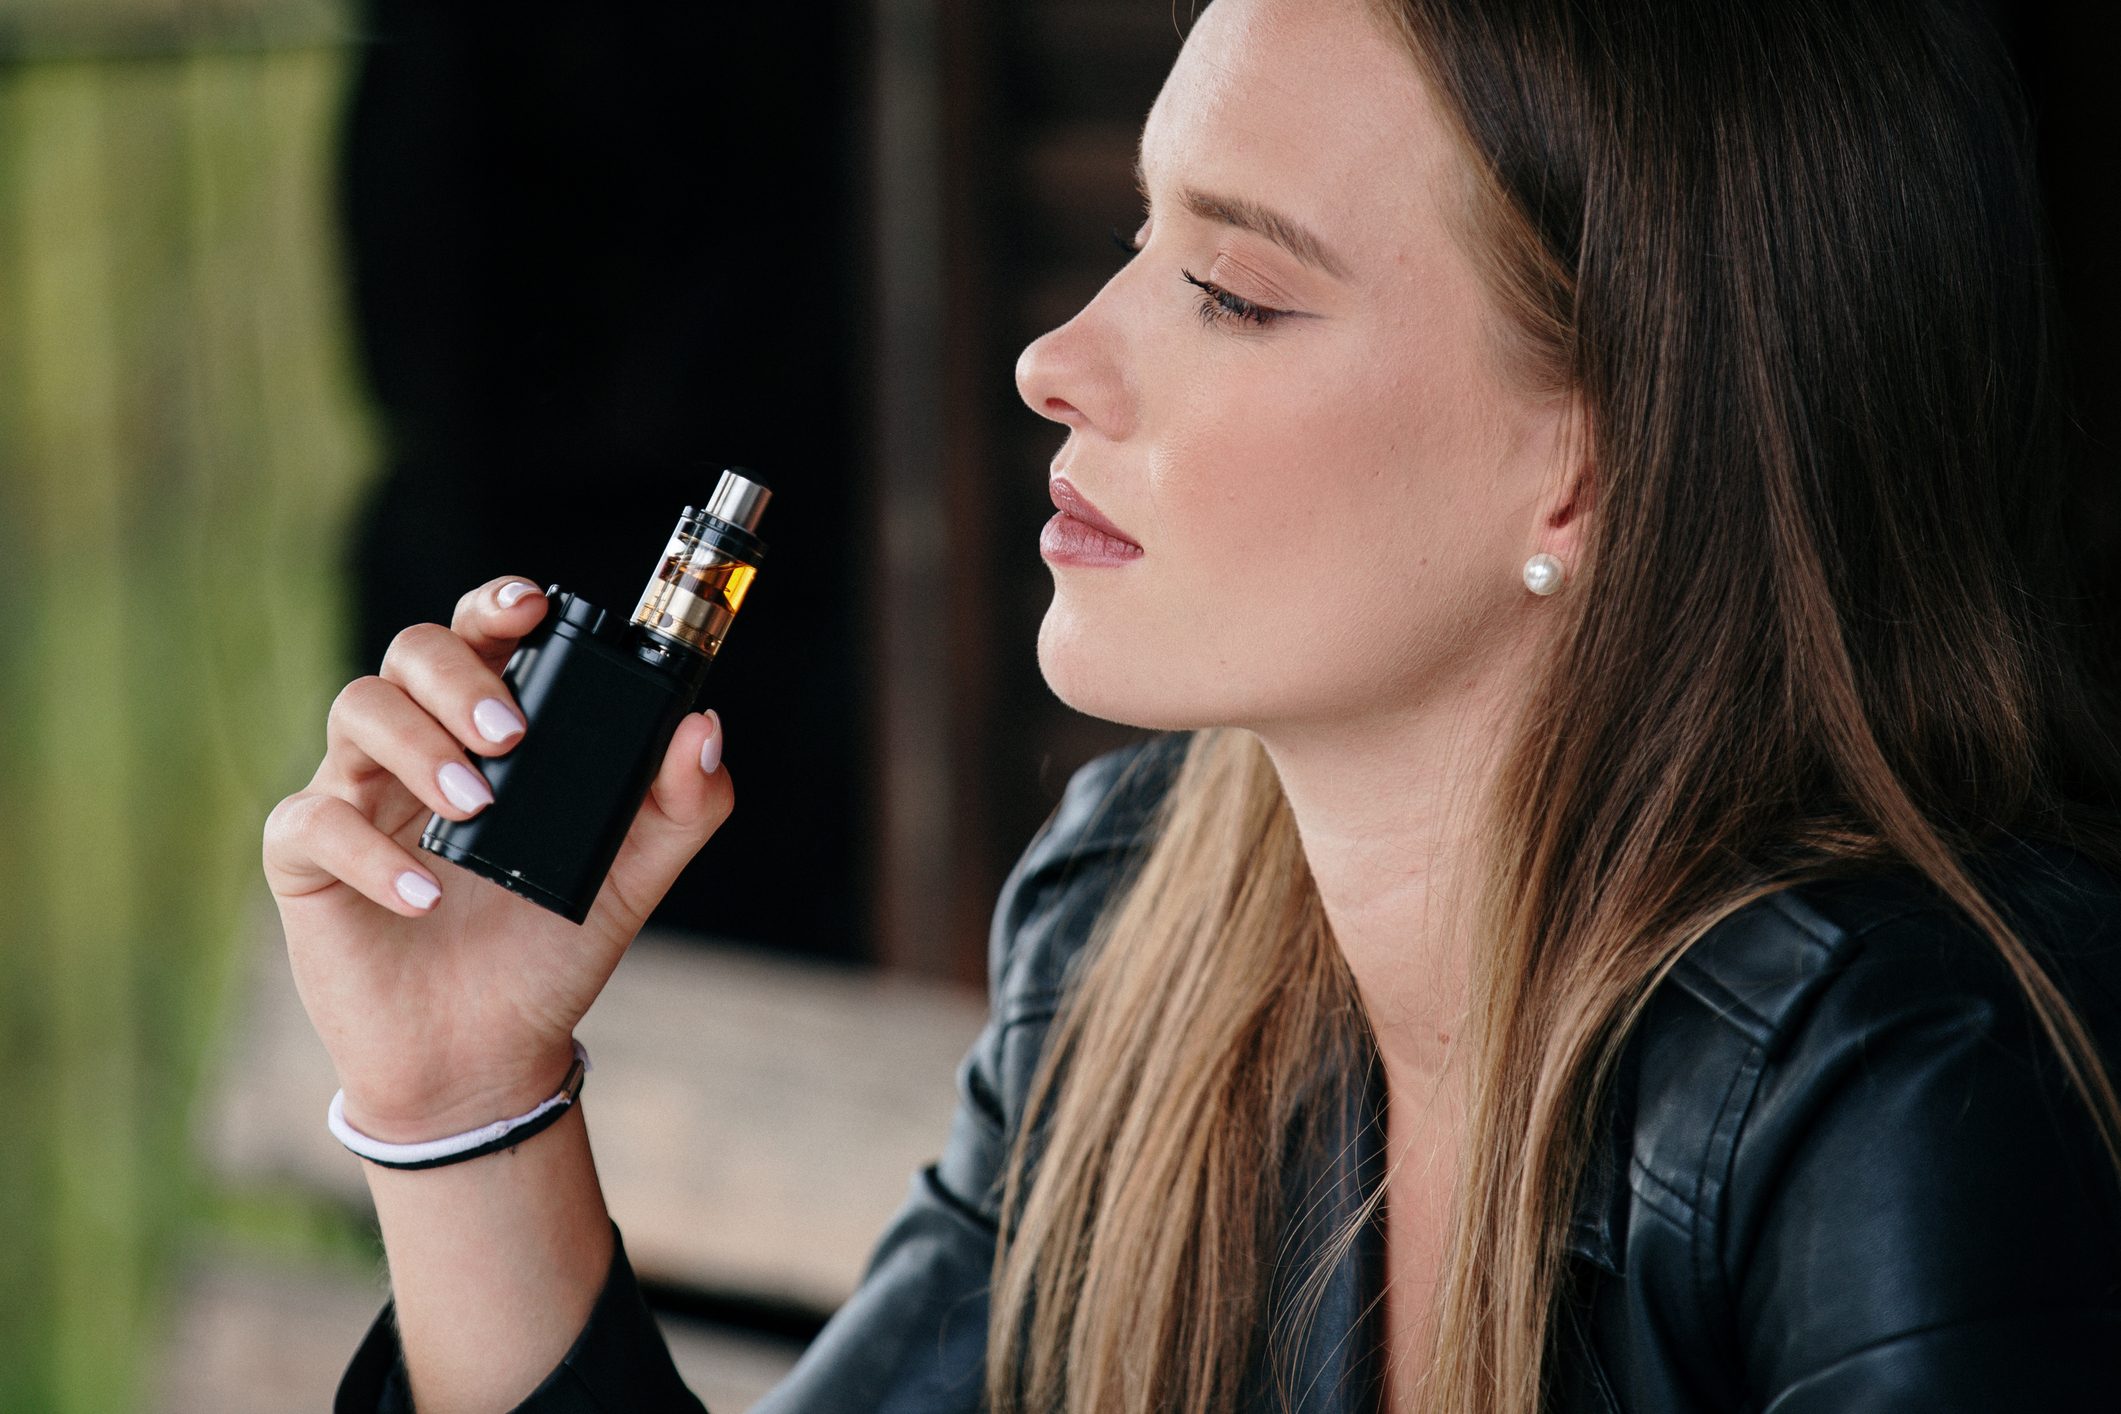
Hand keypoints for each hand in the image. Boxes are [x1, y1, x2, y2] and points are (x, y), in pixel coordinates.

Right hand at [262, 575, 733, 1140]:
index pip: (484, 634)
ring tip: (475, 808)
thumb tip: (703, 729)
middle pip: (412, 651)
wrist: (488, 1054)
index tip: (533, 608)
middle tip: (511, 736)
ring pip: (356, 708)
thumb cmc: (551, 948)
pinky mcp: (308, 860)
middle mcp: (419, 743)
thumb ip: (683, 806)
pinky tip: (425, 894)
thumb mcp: (636, 877)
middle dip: (460, 676)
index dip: (498, 604)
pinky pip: (313, 822)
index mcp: (490, 727)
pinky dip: (370, 852)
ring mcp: (357, 794)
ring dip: (419, 746)